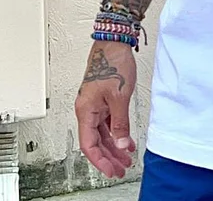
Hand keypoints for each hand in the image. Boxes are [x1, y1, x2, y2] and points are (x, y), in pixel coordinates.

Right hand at [75, 42, 136, 178]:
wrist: (114, 42)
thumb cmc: (113, 62)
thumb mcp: (120, 96)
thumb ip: (120, 122)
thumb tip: (122, 143)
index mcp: (86, 110)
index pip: (89, 144)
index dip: (100, 160)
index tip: (111, 170)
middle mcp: (87, 108)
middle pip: (95, 140)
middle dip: (109, 156)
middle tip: (121, 168)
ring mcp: (95, 103)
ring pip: (102, 132)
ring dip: (114, 145)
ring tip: (126, 157)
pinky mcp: (103, 98)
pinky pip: (107, 121)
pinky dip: (116, 131)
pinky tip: (126, 138)